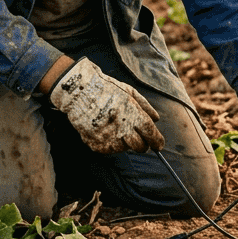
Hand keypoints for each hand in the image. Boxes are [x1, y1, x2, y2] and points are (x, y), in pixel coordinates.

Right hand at [49, 58, 164, 153]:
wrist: (78, 91)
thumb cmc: (106, 89)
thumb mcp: (129, 92)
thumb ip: (145, 106)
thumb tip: (156, 119)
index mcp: (131, 114)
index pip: (150, 133)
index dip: (157, 141)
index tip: (158, 145)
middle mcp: (120, 127)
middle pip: (140, 147)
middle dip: (143, 145)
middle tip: (140, 139)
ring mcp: (107, 137)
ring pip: (124, 149)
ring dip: (125, 142)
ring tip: (116, 128)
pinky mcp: (95, 144)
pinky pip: (109, 150)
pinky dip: (110, 144)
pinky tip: (105, 131)